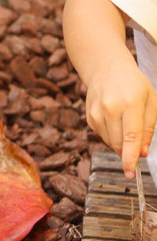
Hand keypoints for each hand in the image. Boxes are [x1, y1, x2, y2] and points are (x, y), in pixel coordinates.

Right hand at [85, 59, 156, 177]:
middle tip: (138, 153)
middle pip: (119, 143)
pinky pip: (102, 135)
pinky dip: (111, 135)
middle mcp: (109, 108)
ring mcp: (96, 112)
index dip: (130, 157)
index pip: (130, 137)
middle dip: (128, 153)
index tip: (130, 172)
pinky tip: (115, 121)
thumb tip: (142, 153)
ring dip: (120, 143)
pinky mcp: (89, 116)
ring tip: (126, 124)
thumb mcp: (151, 101)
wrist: (106, 68)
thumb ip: (148, 128)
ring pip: (110, 142)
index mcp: (130, 103)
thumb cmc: (134, 85)